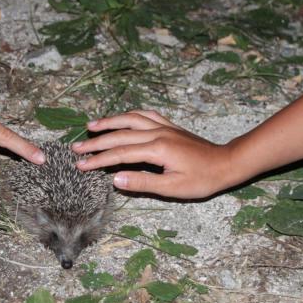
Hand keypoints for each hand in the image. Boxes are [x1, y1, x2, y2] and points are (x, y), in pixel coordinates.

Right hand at [72, 110, 232, 198]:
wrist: (226, 163)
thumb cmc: (201, 179)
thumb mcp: (173, 188)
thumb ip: (143, 183)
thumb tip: (115, 180)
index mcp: (157, 149)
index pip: (119, 154)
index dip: (98, 160)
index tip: (80, 165)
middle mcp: (157, 133)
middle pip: (119, 135)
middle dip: (96, 142)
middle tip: (76, 148)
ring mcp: (164, 127)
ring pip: (130, 119)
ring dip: (109, 122)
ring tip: (91, 126)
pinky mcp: (170, 126)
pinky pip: (145, 114)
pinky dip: (129, 115)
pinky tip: (122, 118)